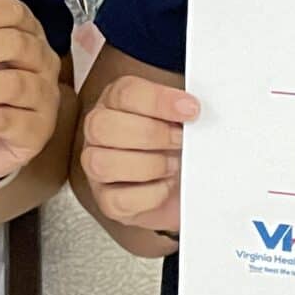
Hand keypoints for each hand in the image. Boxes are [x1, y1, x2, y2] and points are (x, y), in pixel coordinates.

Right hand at [77, 76, 197, 241]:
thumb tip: (197, 112)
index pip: (124, 93)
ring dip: (148, 165)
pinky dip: (149, 195)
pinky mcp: (107, 200)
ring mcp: (97, 167)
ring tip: (174, 165)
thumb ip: (185, 111)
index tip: (191, 110)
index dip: (159, 101)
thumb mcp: (182, 120)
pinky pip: (118, 199)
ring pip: (102, 163)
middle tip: (181, 140)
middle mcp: (99, 132)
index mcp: (116, 102)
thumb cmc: (177, 145)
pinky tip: (166, 186)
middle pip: (102, 126)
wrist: (182, 185)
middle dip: (151, 134)